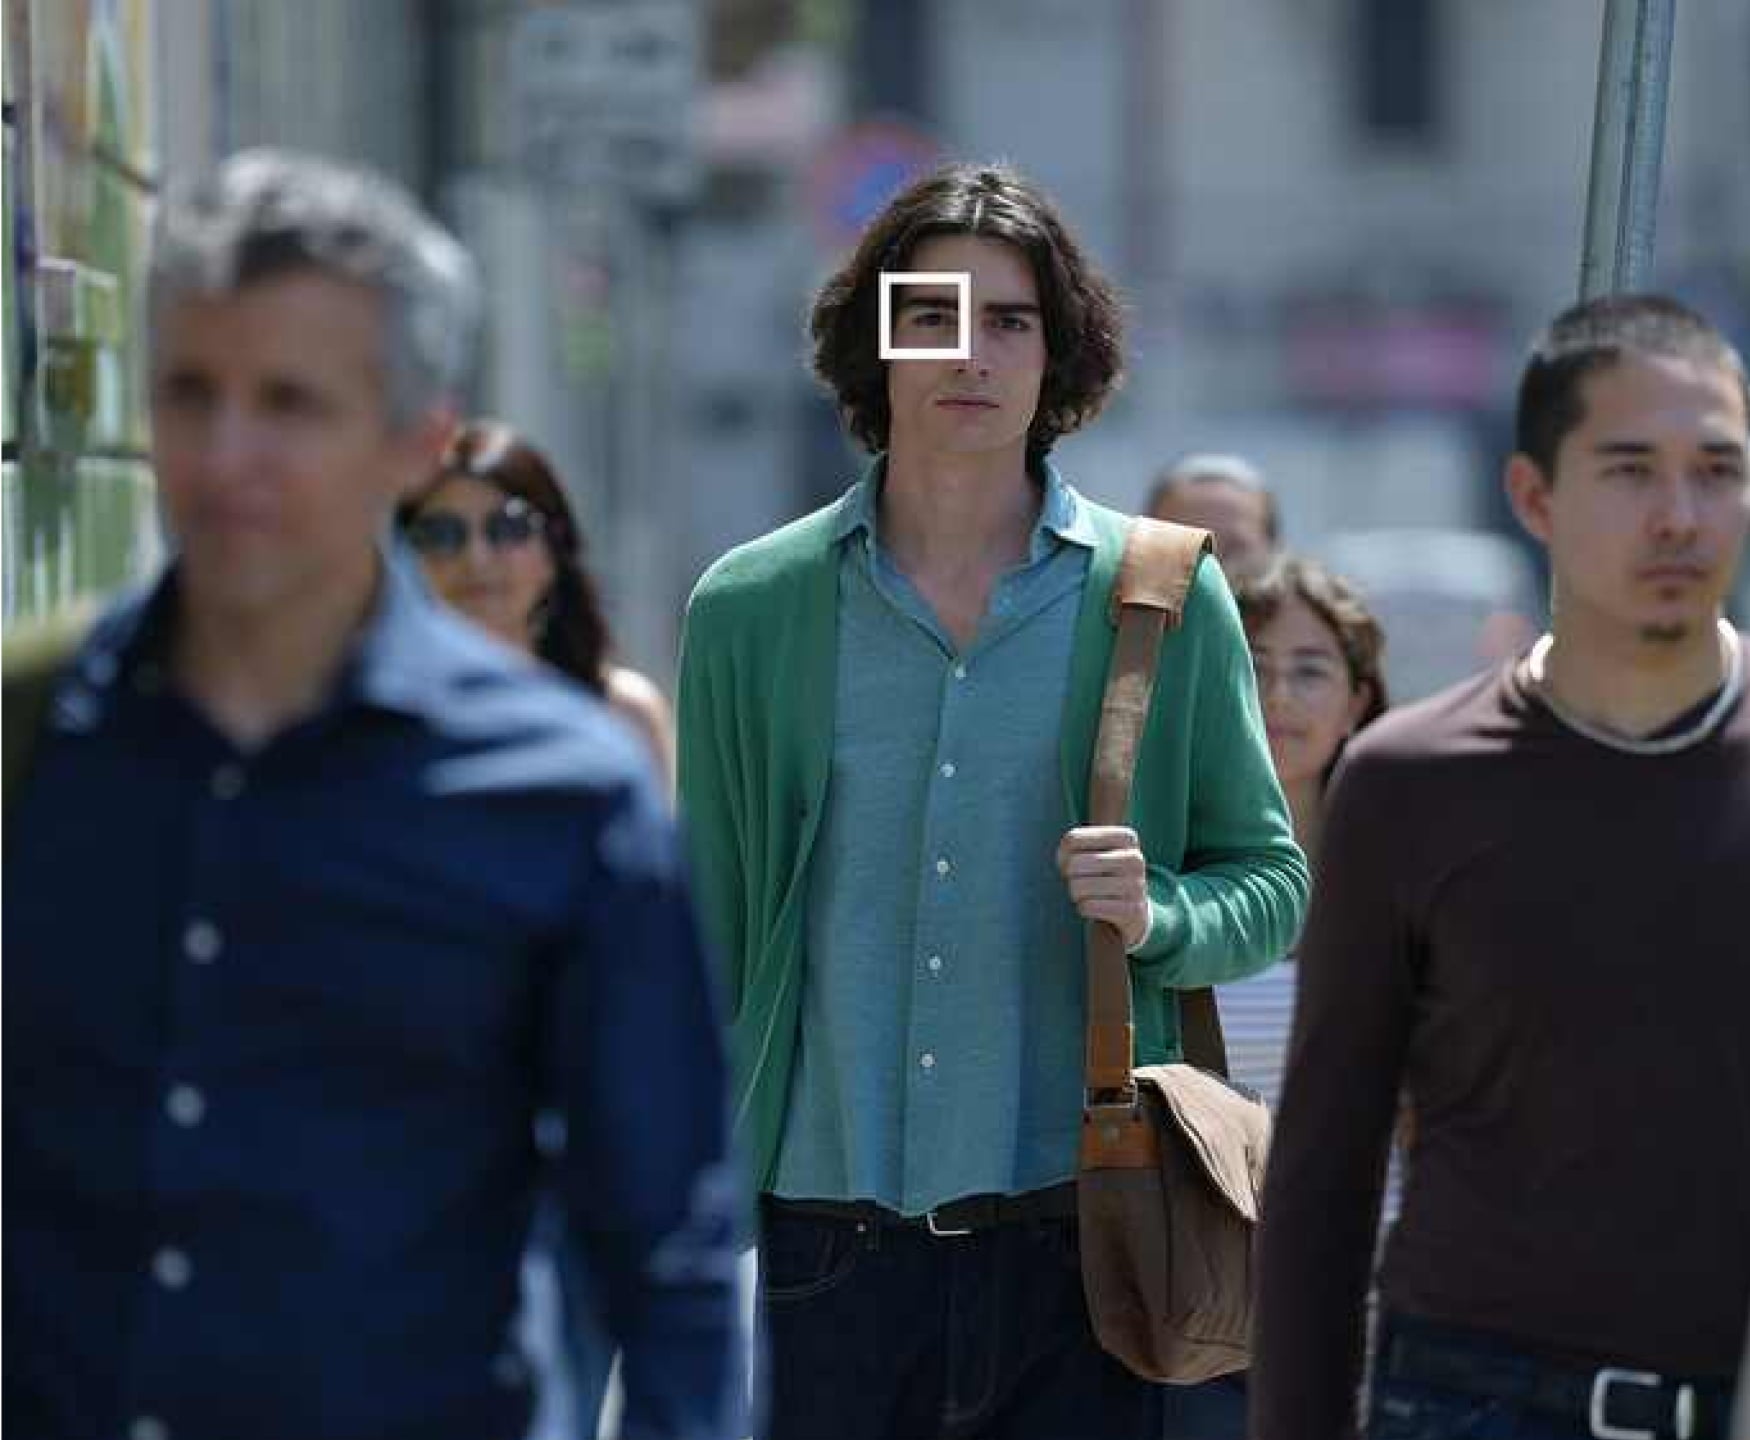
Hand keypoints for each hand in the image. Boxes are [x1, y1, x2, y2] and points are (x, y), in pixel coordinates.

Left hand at [1056, 825, 1150, 950]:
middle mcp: (1135, 858)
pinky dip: (1084, 909)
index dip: (1063, 855)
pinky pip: (1087, 907)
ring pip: (1079, 887)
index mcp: (1126, 837)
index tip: (1076, 861)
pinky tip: (1098, 908)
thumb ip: (1071, 845)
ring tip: (1092, 894)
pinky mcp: (1133, 911)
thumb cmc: (1103, 874)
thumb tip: (1067, 864)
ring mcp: (1137, 885)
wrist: (1131, 910)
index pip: (1072, 839)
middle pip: (1074, 864)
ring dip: (1077, 894)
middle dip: (1070, 877)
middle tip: (1083, 881)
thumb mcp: (1089, 851)